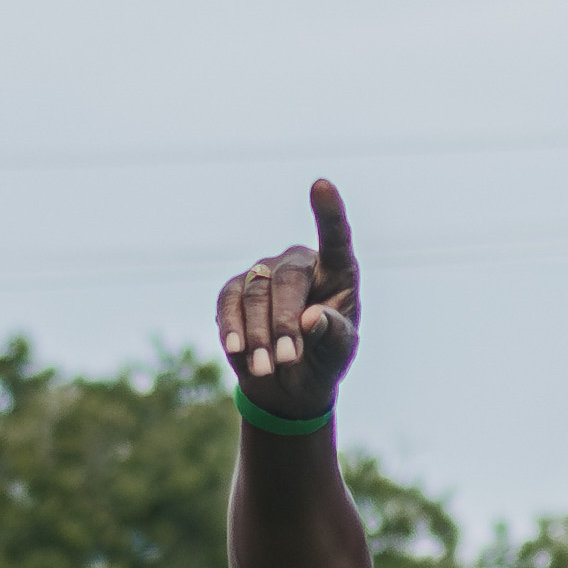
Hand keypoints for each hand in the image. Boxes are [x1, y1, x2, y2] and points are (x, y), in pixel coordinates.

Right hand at [216, 181, 362, 417]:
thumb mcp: (339, 354)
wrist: (288, 383)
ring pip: (255, 294)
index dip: (329, 213)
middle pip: (288, 280)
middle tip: (288, 359)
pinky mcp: (235, 291)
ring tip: (266, 369)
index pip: (336, 238)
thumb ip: (333, 335)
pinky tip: (238, 352)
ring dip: (258, 335)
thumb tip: (312, 318)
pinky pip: (228, 303)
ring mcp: (264, 273)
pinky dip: (233, 328)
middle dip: (284, 322)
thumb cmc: (324, 359)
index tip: (322, 185)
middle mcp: (298, 263)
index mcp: (336, 271)